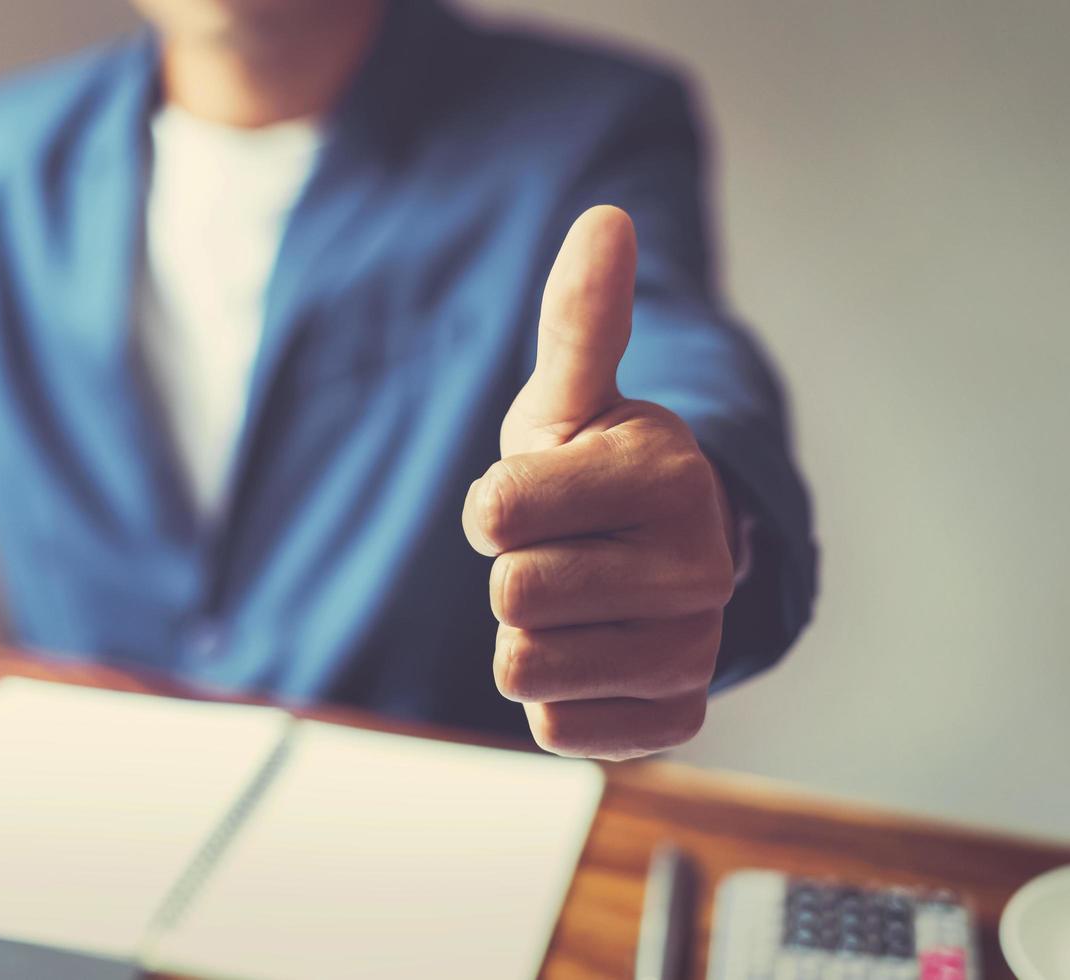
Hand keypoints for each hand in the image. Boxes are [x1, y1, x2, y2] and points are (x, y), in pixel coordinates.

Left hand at [462, 206, 736, 760]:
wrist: (655, 555)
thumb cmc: (596, 470)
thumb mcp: (575, 397)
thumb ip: (579, 320)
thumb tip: (605, 219)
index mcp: (668, 475)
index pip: (496, 514)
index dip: (496, 506)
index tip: (542, 495)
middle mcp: (698, 570)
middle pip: (511, 595)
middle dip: (516, 570)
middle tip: (566, 549)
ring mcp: (693, 652)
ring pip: (521, 667)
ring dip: (530, 633)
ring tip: (578, 600)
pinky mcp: (674, 719)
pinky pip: (555, 728)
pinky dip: (555, 695)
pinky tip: (594, 654)